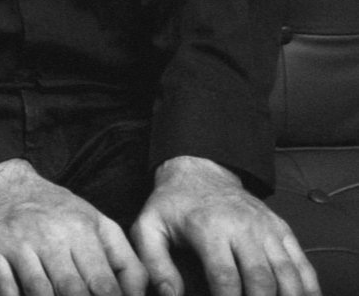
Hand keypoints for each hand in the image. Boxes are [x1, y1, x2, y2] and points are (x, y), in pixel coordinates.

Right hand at [0, 158, 147, 295]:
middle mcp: (50, 236)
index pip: (105, 284)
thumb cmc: (54, 210)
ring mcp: (18, 244)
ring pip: (39, 292)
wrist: (0, 184)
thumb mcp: (96, 223)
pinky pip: (4, 287)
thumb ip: (125, 260)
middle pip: (73, 290)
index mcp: (82, 230)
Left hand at [131, 156, 318, 295]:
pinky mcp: (282, 230)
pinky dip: (307, 288)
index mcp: (209, 228)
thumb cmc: (173, 204)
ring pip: (287, 273)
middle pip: (261, 279)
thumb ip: (155, 264)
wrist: (200, 171)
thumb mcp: (149, 227)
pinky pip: (302, 263)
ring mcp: (267, 229)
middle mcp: (243, 228)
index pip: (224, 276)